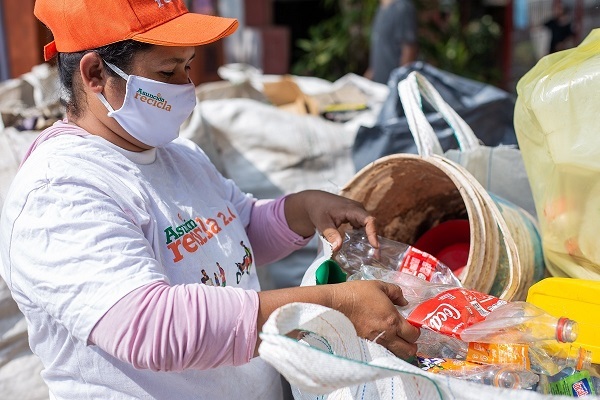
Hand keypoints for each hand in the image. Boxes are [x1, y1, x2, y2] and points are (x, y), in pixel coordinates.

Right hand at [257, 279, 419, 359]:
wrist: (332, 305)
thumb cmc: (355, 294)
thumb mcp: (378, 286)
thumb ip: (395, 292)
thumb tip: (404, 302)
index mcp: (392, 320)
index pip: (413, 335)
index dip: (415, 332)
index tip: (411, 327)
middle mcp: (386, 335)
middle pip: (409, 351)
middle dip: (411, 346)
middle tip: (406, 338)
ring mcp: (375, 344)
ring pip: (396, 357)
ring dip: (399, 351)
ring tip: (394, 343)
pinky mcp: (364, 348)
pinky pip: (381, 356)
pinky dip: (385, 354)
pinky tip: (381, 345)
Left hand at [284, 190, 378, 250]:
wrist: (313, 202)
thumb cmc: (318, 210)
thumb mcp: (322, 223)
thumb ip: (330, 234)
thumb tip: (337, 248)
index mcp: (352, 209)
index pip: (368, 220)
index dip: (373, 233)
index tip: (375, 246)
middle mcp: (358, 210)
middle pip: (371, 224)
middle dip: (374, 239)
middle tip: (376, 256)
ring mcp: (357, 213)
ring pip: (367, 227)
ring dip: (370, 239)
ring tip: (372, 255)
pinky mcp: (354, 217)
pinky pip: (362, 227)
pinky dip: (363, 236)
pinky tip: (362, 248)